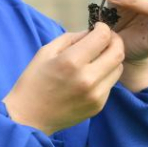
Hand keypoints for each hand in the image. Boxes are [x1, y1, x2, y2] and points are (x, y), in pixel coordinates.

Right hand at [2, 23, 123, 133]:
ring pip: (119, 68)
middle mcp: (88, 79)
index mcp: (71, 62)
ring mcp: (95, 95)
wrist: (29, 118)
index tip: (98, 28)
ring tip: (100, 57)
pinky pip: (110, 83)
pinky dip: (106, 75)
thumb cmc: (34, 81)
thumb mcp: (46, 51)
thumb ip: (72, 38)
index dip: (104, 28)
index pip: (102, 38)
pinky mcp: (98, 106)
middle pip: (118, 52)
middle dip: (115, 40)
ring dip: (112, 58)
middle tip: (106, 39)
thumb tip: (92, 32)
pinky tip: (93, 75)